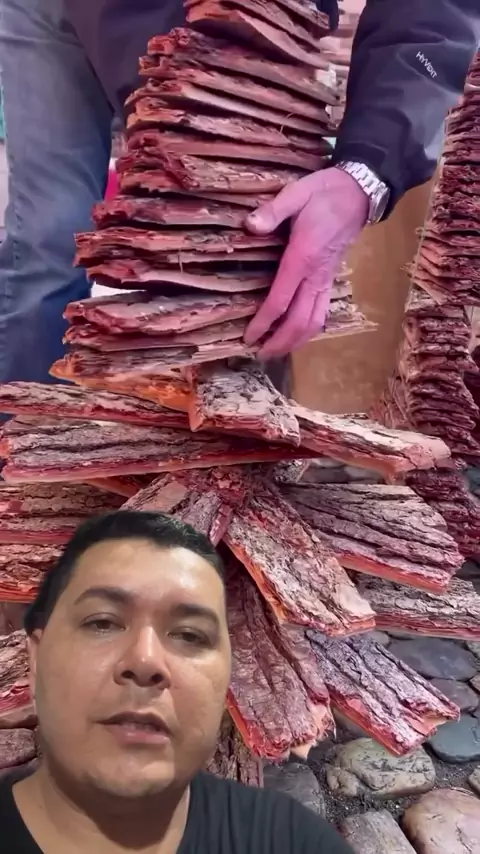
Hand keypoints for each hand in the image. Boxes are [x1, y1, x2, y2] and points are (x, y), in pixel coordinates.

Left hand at [244, 167, 368, 358]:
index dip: (263, 323)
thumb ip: (273, 211)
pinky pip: (321, 313)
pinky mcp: (330, 280)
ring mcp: (325, 280)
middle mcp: (315, 276)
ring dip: (295, 341)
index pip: (280, 300)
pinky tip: (296, 335)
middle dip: (279, 342)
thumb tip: (251, 225)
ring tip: (276, 352)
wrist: (358, 193)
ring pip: (314, 322)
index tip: (249, 338)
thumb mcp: (296, 194)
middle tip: (259, 354)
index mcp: (302, 258)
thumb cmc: (324, 193)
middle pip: (299, 322)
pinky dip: (308, 330)